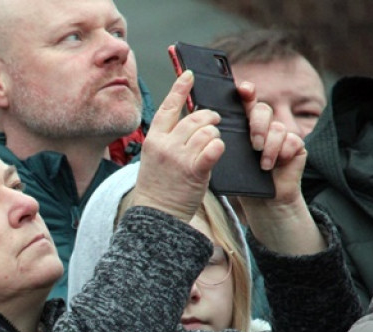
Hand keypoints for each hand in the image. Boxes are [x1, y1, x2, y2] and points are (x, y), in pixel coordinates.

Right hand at [129, 70, 223, 222]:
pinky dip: (219, 148)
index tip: (190, 74)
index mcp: (154, 140)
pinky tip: (216, 153)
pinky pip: (215, 147)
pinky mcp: (195, 170)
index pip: (168, 107)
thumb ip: (169, 139)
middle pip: (196, 118)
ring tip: (211, 147)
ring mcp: (180, 157)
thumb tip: (191, 120)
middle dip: (210, 118)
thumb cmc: (159, 187)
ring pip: (208, 132)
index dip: (180, 88)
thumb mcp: (155, 158)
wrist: (156, 215)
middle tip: (214, 124)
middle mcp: (166, 145)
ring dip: (215, 137)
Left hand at [236, 81, 324, 254]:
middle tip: (253, 144)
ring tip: (262, 163)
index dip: (246, 92)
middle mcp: (264, 126)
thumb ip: (223, 142)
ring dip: (270, 145)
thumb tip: (206, 128)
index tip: (243, 90)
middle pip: (263, 110)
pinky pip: (293, 140)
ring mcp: (281, 135)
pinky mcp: (296, 146)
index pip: (246, 102)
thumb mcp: (228, 159)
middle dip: (257, 125)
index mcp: (244, 125)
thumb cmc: (242, 180)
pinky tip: (274, 165)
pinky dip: (283, 152)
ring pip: (278, 126)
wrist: (263, 202)